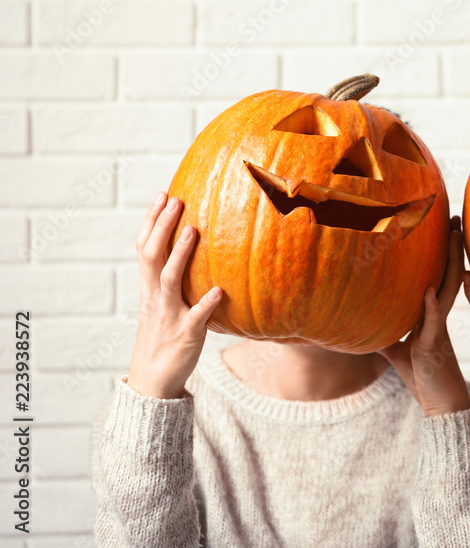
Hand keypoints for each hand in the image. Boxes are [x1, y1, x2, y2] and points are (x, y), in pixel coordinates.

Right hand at [127, 192, 222, 398]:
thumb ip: (172, 277)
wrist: (153, 381)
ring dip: (180, 255)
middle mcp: (155, 297)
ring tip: (194, 231)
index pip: (144, 248)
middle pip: (152, 256)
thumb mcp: (162, 303)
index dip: (151, 221)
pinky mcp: (185, 335)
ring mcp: (169, 315)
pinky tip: (219, 291)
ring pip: (170, 281)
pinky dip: (205, 304)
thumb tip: (190, 248)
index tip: (162, 194)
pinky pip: (196, 317)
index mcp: (149, 288)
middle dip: (162, 227)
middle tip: (176, 200)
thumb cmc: (163, 337)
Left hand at [379, 216, 469, 416]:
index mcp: (432, 316)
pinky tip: (429, 292)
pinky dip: (430, 309)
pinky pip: (432, 325)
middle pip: (448, 276)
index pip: (439, 278)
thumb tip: (360, 322)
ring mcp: (438, 332)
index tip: (445, 229)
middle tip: (454, 221)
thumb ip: (385, 332)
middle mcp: (438, 318)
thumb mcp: (397, 350)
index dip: (442, 254)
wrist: (441, 406)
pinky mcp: (432, 349)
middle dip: (451, 249)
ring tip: (451, 239)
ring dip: (449, 266)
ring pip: (447, 292)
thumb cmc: (422, 377)